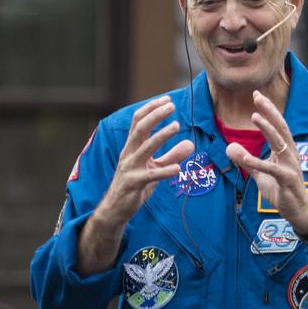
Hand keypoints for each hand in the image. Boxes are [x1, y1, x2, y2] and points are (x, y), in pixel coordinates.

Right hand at [96, 96, 193, 227]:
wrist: (116, 209)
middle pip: (140, 128)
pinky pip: (151, 176)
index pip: (138, 121)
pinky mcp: (134, 184)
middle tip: (172, 106)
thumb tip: (191, 144)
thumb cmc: (136, 185)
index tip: (166, 99)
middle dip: (155, 115)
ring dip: (161, 135)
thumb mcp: (155, 168)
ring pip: (145, 148)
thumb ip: (172, 156)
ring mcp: (130, 168)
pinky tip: (178, 169)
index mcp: (132, 147)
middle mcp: (129, 154)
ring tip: (176, 126)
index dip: (151, 108)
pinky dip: (165, 171)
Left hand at [225, 91, 307, 234]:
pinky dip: (258, 162)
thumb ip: (246, 161)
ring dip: (267, 129)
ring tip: (255, 116)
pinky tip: (246, 157)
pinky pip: (272, 169)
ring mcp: (291, 166)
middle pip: (280, 127)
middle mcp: (290, 153)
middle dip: (269, 111)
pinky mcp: (288, 179)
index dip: (268, 110)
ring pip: (280, 142)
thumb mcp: (260, 174)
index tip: (256, 95)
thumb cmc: (281, 190)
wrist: (296, 211)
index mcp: (285, 150)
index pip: (277, 125)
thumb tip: (230, 147)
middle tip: (257, 96)